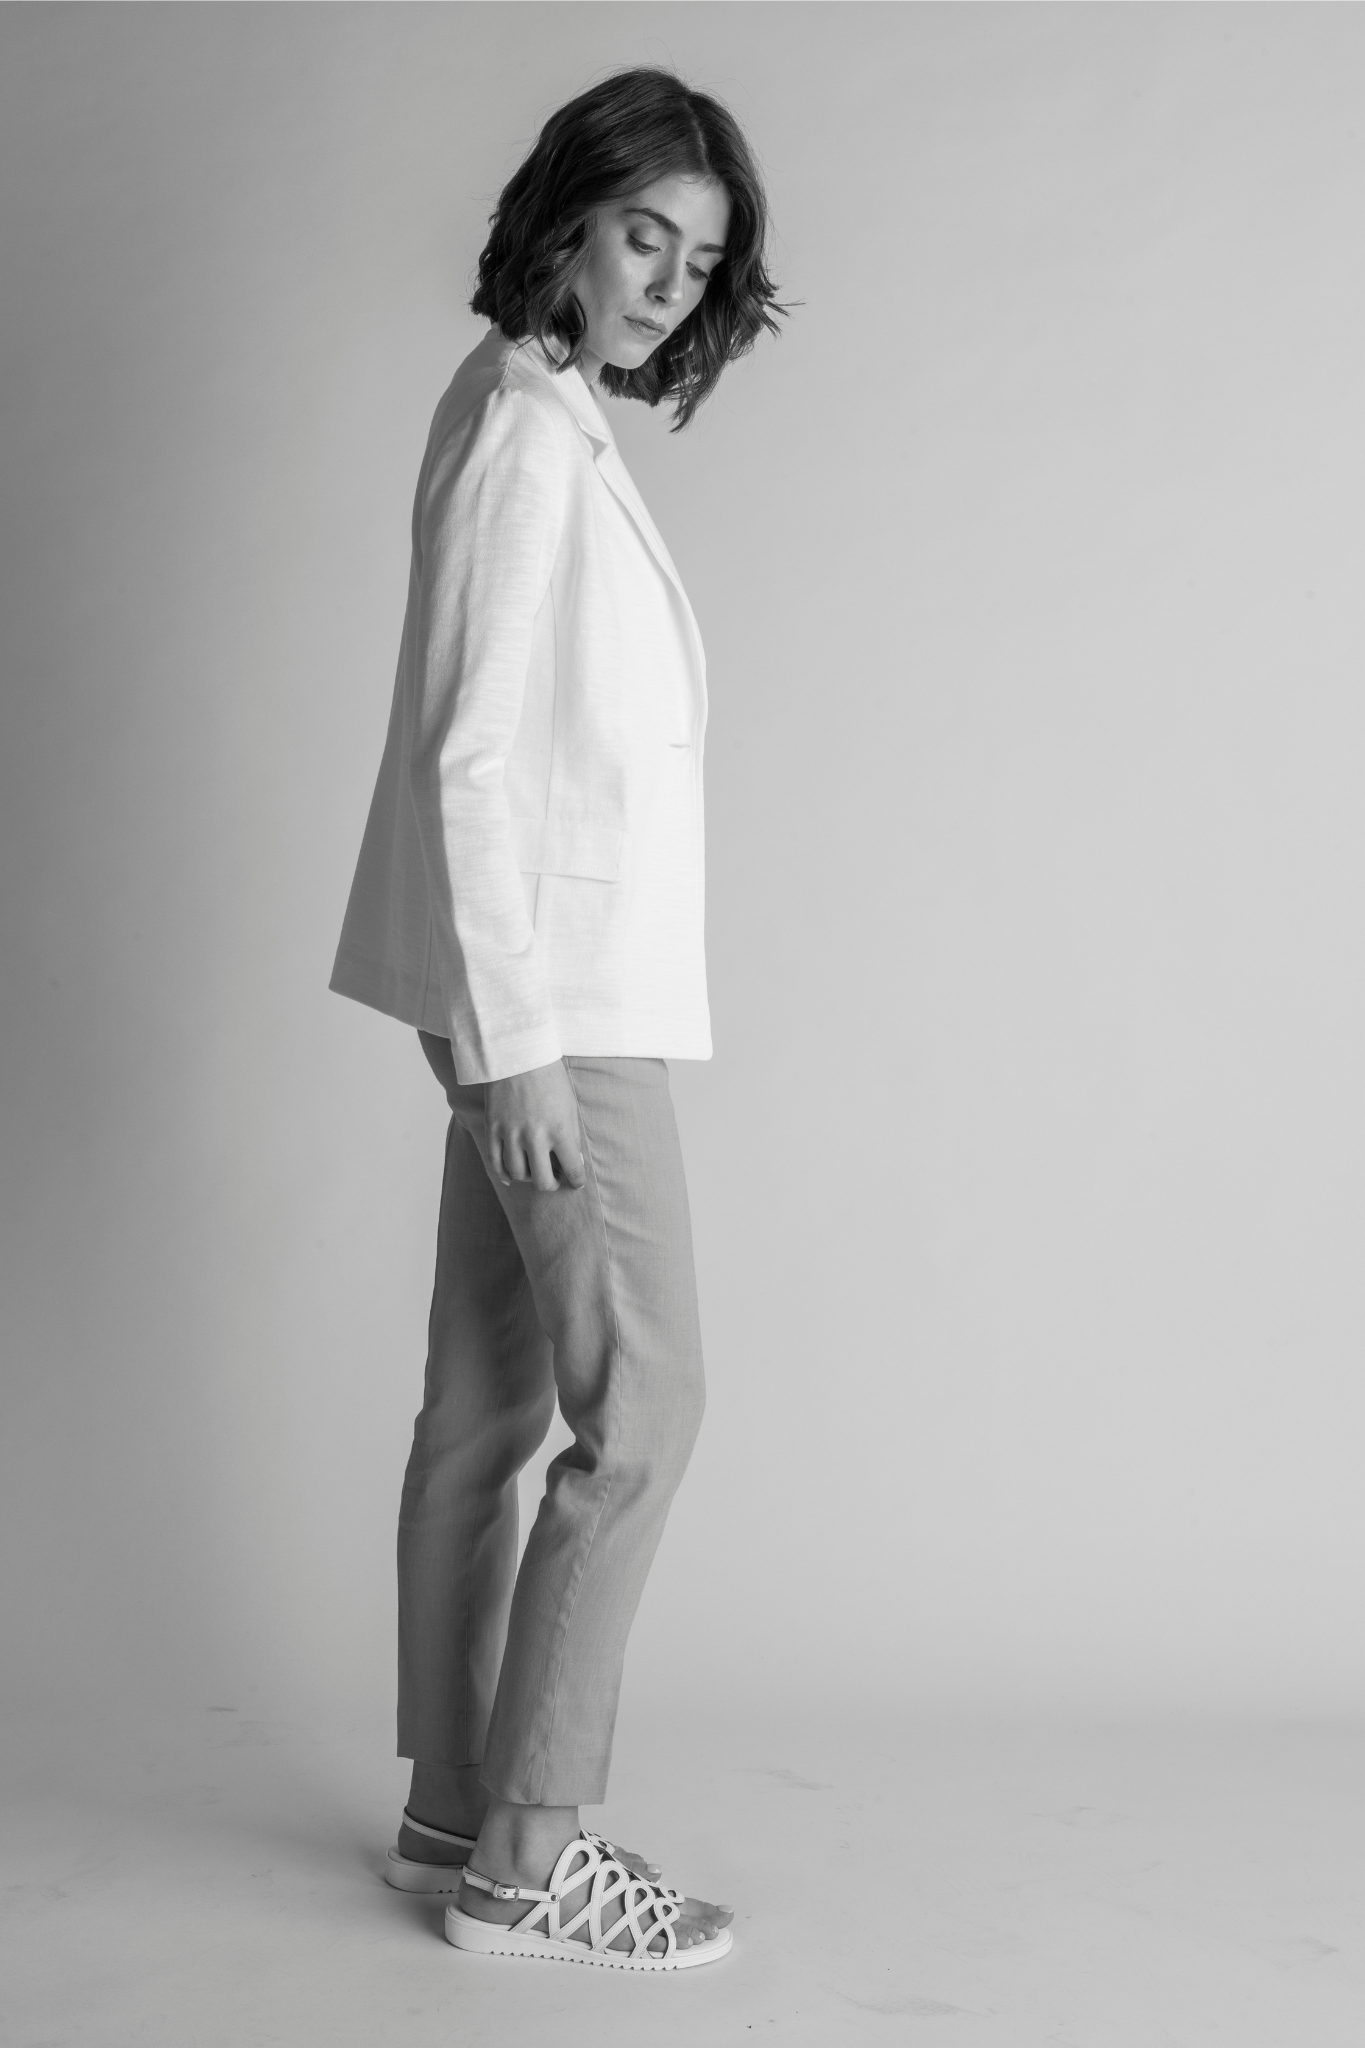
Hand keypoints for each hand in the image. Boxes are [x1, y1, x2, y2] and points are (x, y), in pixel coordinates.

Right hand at [485, 1061, 585, 1193]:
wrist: (519, 1053)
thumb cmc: (550, 1077)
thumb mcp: (569, 1106)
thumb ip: (570, 1136)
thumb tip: (571, 1162)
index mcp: (560, 1129)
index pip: (572, 1169)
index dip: (577, 1180)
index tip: (576, 1182)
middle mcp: (535, 1136)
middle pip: (542, 1181)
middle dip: (551, 1184)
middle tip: (554, 1179)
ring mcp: (511, 1133)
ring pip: (517, 1174)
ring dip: (528, 1178)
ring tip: (533, 1172)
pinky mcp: (493, 1128)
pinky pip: (495, 1162)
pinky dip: (503, 1174)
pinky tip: (511, 1176)